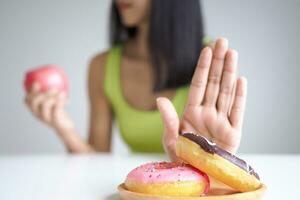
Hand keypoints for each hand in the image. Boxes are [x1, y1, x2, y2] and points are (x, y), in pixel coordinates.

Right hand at [24, 83, 73, 130]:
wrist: (65, 127)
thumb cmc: (59, 112)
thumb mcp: (54, 102)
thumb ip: (51, 93)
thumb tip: (54, 77)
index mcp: (35, 109)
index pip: (27, 100)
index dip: (30, 91)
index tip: (37, 83)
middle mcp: (38, 114)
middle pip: (34, 101)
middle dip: (42, 92)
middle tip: (53, 88)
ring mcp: (46, 118)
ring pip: (45, 104)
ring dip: (54, 96)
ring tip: (62, 93)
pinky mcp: (55, 121)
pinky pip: (56, 109)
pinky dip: (61, 101)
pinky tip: (67, 97)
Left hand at [157, 38, 246, 160]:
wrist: (197, 177)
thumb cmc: (182, 160)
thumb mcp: (171, 140)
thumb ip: (168, 120)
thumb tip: (159, 98)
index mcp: (191, 113)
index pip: (198, 85)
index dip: (202, 67)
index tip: (206, 49)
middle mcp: (207, 113)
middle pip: (214, 83)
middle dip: (217, 62)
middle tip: (222, 41)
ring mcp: (220, 121)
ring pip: (226, 92)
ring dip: (230, 73)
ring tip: (232, 53)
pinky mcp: (233, 133)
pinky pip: (237, 111)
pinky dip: (240, 96)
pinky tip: (241, 80)